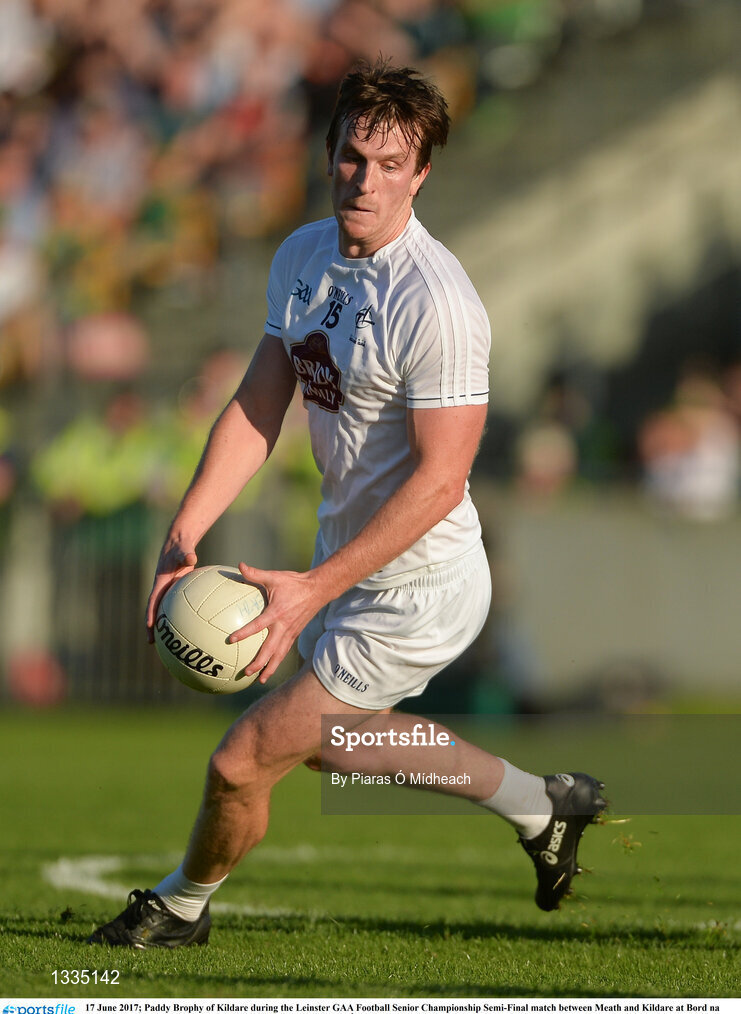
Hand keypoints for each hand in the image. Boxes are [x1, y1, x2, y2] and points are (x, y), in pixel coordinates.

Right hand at [145, 538, 197, 642]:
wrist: (180, 544)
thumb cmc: (181, 546)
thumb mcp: (183, 549)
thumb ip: (186, 554)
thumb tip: (192, 558)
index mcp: (160, 582)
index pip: (153, 600)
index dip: (150, 613)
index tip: (149, 626)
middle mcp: (163, 588)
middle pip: (155, 610)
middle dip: (151, 626)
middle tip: (152, 642)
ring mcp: (170, 590)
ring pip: (166, 610)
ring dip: (165, 624)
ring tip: (169, 641)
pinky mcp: (177, 590)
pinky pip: (179, 605)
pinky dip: (182, 615)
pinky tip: (193, 626)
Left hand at [228, 562, 324, 683]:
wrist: (318, 589)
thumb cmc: (294, 583)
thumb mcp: (274, 577)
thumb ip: (255, 574)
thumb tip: (239, 565)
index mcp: (276, 613)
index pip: (257, 625)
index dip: (244, 633)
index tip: (231, 639)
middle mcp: (284, 626)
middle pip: (270, 649)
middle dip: (258, 663)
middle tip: (246, 672)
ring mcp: (291, 632)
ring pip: (279, 655)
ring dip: (269, 668)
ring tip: (260, 680)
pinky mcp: (295, 634)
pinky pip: (284, 650)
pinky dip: (277, 661)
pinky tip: (270, 668)